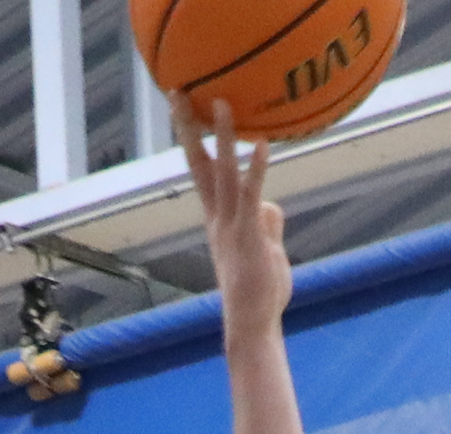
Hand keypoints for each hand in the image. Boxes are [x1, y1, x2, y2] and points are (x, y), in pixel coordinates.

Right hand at [175, 99, 290, 345]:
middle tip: (179, 92)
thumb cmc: (259, 293)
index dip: (193, 139)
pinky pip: (252, 195)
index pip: (202, 171)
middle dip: (189, 127)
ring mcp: (232, 226)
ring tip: (223, 103)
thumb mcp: (264, 250)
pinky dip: (256, 169)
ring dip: (224, 137)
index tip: (185, 109)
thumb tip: (272, 205)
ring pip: (224, 172)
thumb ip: (266, 223)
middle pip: (201, 163)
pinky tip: (263, 144)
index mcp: (218, 220)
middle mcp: (219, 218)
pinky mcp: (249, 236)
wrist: (251, 325)